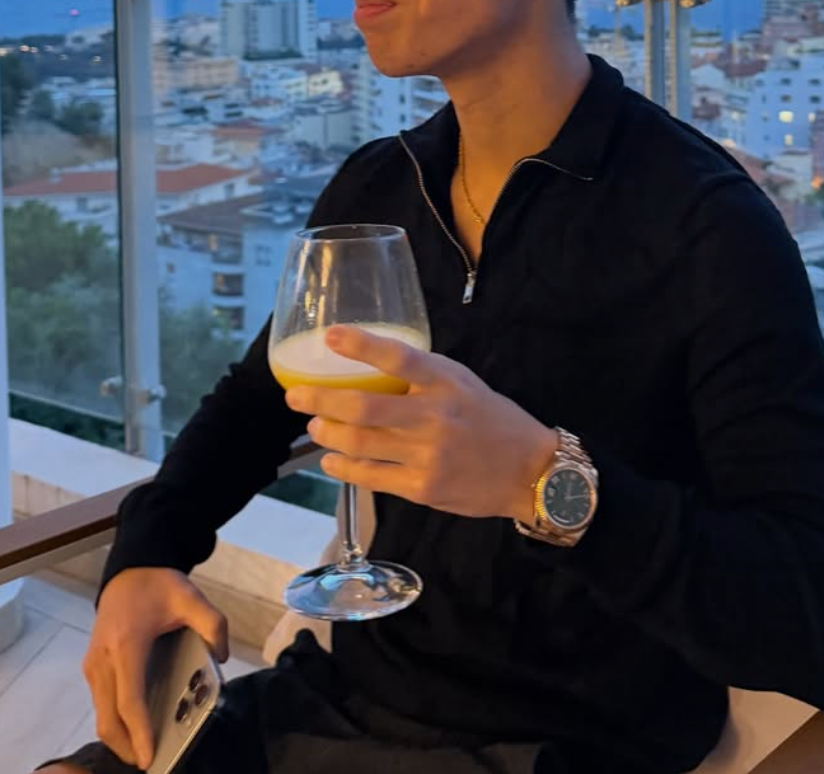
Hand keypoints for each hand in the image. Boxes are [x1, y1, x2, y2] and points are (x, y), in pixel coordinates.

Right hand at [81, 567, 227, 769]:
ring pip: (100, 714)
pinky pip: (100, 702)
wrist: (130, 568)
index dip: (139, 733)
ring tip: (145, 750)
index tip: (149, 758)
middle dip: (126, 746)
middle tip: (150, 763)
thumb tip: (221, 656)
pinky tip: (135, 727)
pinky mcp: (92, 665)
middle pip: (108, 718)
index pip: (129, 700)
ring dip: (119, 737)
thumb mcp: (191, 596)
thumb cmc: (159, 584)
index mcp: (127, 645)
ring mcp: (93, 664)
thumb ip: (213, 624)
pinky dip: (114, 720)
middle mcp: (103, 659)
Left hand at [284, 324, 556, 523]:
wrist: (528, 470)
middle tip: (295, 395)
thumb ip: (421, 377)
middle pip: (363, 406)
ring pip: (360, 444)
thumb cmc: (490, 418)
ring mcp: (427, 455)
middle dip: (320, 399)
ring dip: (327, 434)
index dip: (361, 345)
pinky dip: (343, 467)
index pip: (398, 356)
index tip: (330, 335)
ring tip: (315, 425)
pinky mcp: (423, 488)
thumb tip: (369, 369)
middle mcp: (434, 416)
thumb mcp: (462, 382)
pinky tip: (331, 460)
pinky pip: (370, 476)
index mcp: (445, 382)